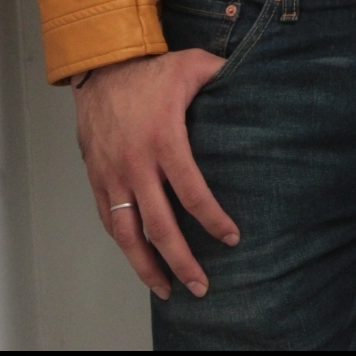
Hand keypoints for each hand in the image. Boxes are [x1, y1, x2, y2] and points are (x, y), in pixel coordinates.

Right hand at [75, 51, 238, 299]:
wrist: (99, 66)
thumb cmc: (150, 70)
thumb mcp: (193, 66)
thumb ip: (225, 76)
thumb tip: (259, 78)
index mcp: (164, 140)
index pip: (192, 193)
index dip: (213, 221)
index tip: (232, 239)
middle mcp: (136, 164)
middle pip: (159, 226)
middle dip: (181, 261)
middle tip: (201, 286)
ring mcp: (112, 174)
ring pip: (127, 233)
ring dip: (146, 266)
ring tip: (167, 289)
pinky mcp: (96, 177)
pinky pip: (108, 219)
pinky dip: (124, 242)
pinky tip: (140, 257)